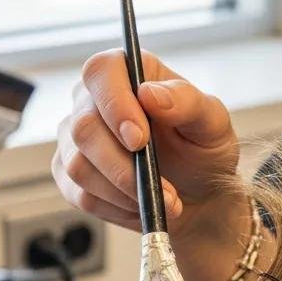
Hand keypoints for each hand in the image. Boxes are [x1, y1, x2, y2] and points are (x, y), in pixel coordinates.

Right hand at [53, 49, 238, 238]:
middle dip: (123, 166)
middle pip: (84, 128)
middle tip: (161, 187)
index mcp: (125, 72)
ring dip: (124, 191)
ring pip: (79, 166)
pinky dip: (116, 208)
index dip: (114, 105)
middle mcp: (91, 100)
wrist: (197, 194)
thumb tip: (150, 93)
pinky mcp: (69, 174)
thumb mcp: (212, 123)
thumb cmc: (202, 149)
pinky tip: (140, 205)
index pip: (101, 72)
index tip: (139, 140)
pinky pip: (80, 195)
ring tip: (161, 199)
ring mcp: (75, 138)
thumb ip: (187, 102)